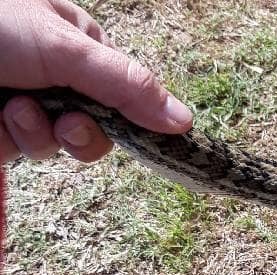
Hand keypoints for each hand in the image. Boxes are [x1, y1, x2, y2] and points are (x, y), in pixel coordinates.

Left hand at [0, 0, 192, 162]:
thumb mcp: (68, 48)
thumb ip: (128, 86)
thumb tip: (185, 123)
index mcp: (79, 48)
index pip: (123, 97)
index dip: (122, 118)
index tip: (110, 121)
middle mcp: (53, 77)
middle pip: (93, 129)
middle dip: (76, 131)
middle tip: (61, 119)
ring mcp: (22, 102)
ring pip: (53, 145)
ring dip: (35, 133)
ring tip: (10, 107)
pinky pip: (17, 150)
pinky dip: (6, 140)